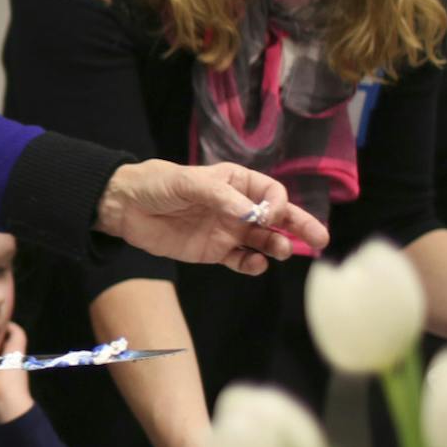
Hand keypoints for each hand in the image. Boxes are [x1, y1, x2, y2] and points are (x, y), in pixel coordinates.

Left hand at [96, 160, 328, 273]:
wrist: (125, 207)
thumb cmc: (157, 184)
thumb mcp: (188, 183)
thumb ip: (221, 198)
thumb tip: (253, 215)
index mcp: (235, 182)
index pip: (270, 192)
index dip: (275, 204)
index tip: (266, 215)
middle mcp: (236, 206)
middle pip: (277, 217)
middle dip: (299, 226)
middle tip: (321, 239)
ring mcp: (227, 229)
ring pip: (263, 240)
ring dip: (277, 246)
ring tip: (283, 252)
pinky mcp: (213, 251)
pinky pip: (240, 259)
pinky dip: (252, 264)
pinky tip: (256, 264)